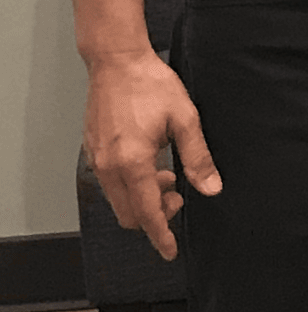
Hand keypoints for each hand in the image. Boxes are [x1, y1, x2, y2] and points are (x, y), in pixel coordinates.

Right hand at [84, 49, 221, 258]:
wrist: (117, 60)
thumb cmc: (149, 83)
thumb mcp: (183, 118)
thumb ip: (197, 157)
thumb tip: (211, 187)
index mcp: (133, 163)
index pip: (147, 214)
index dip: (160, 236)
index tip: (170, 251)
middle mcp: (110, 167)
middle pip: (129, 215)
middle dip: (154, 216)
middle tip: (177, 196)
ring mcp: (97, 160)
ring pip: (118, 201)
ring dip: (142, 199)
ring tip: (166, 175)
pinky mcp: (93, 151)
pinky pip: (109, 183)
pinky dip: (129, 186)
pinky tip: (148, 164)